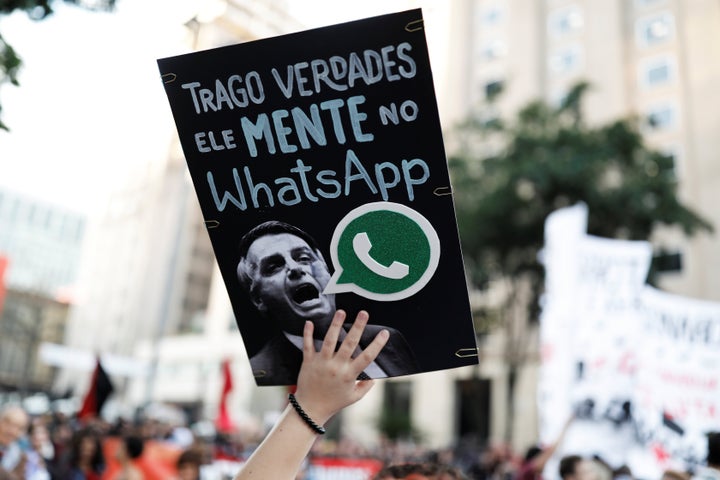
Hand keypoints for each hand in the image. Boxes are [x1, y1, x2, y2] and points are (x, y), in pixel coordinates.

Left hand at [293, 310, 388, 424]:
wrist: (310, 409)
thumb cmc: (333, 403)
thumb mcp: (354, 397)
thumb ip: (366, 386)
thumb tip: (374, 377)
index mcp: (349, 375)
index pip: (367, 357)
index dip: (377, 344)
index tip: (385, 333)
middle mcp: (336, 367)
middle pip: (349, 344)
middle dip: (358, 327)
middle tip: (364, 313)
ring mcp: (322, 363)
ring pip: (329, 341)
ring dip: (335, 325)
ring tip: (341, 312)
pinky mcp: (308, 362)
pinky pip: (308, 346)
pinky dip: (308, 334)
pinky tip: (310, 322)